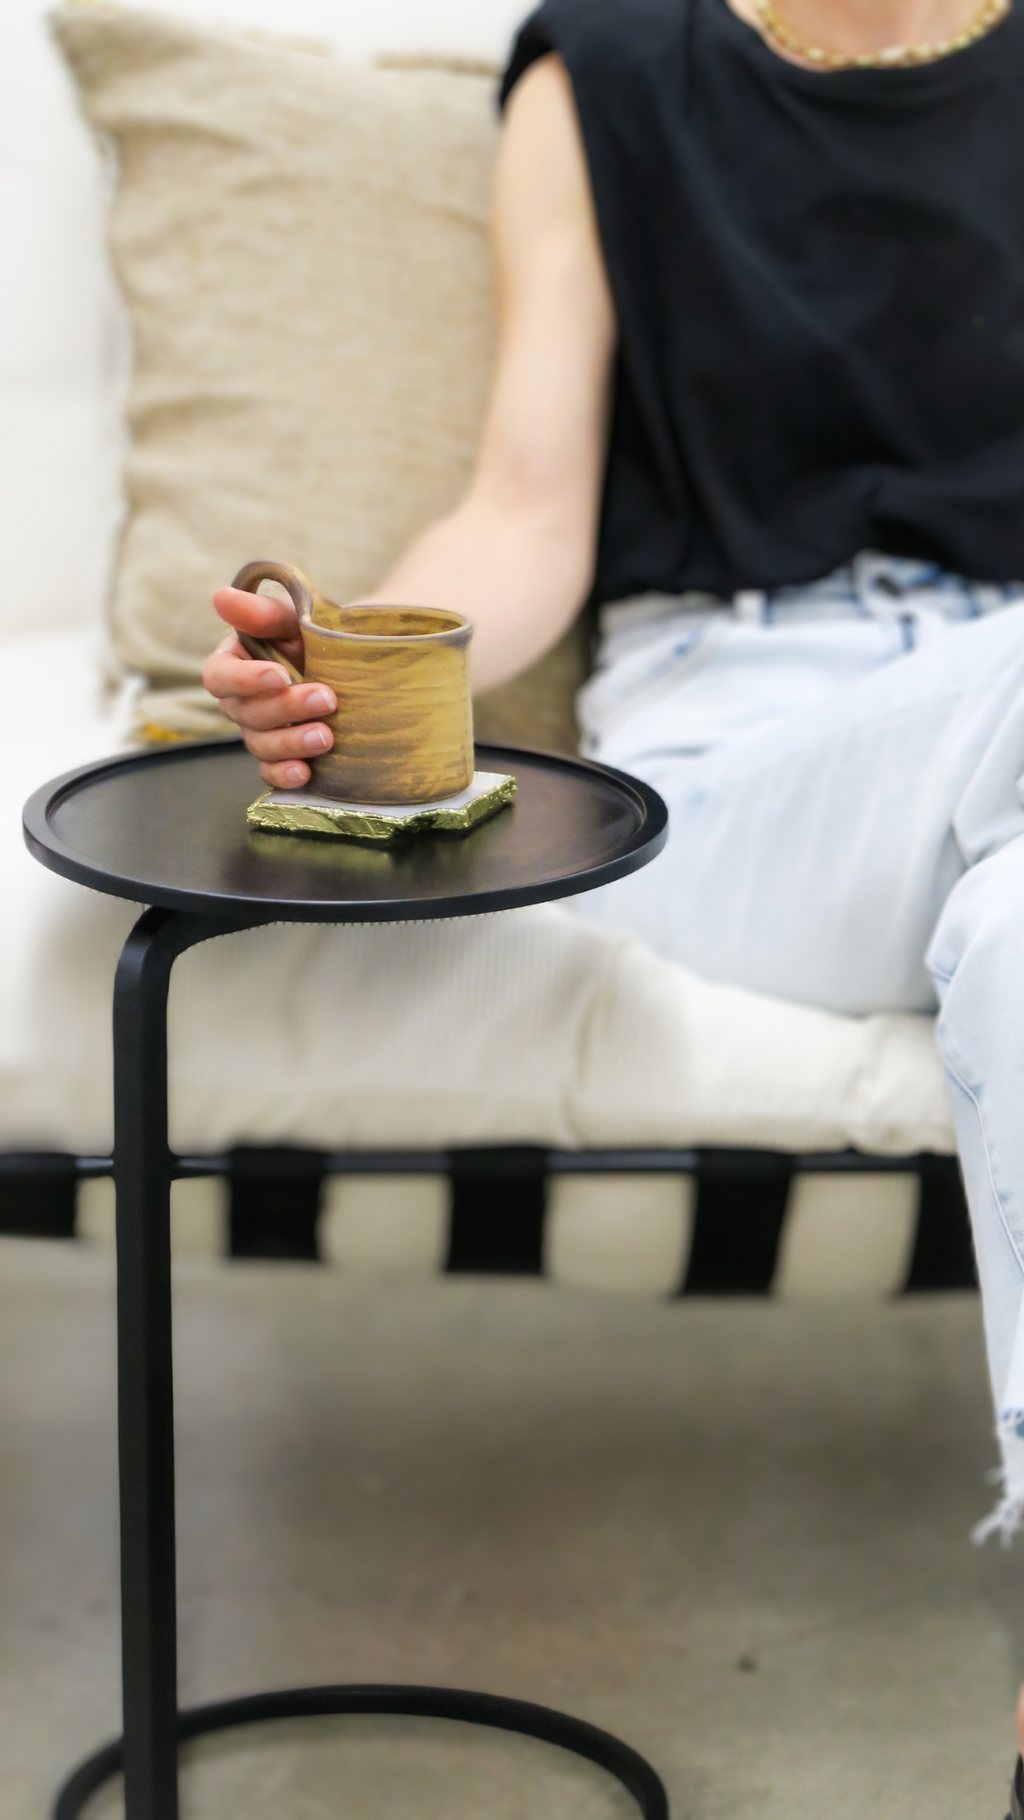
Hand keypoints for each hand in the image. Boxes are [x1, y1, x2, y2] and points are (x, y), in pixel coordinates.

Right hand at [203, 585, 335, 788]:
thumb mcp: (293, 616)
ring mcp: (260, 732)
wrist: (354, 659)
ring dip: (291, 743)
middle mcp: (240, 701)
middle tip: (327, 698)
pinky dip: (285, 776)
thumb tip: (220, 597)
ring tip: (326, 737)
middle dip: (286, 708)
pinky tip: (306, 773)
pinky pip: (271, 773)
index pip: (219, 677)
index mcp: (234, 663)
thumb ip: (260, 612)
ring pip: (260, 746)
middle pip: (246, 714)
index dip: (244, 680)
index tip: (279, 675)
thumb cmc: (315, 633)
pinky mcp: (281, 757)